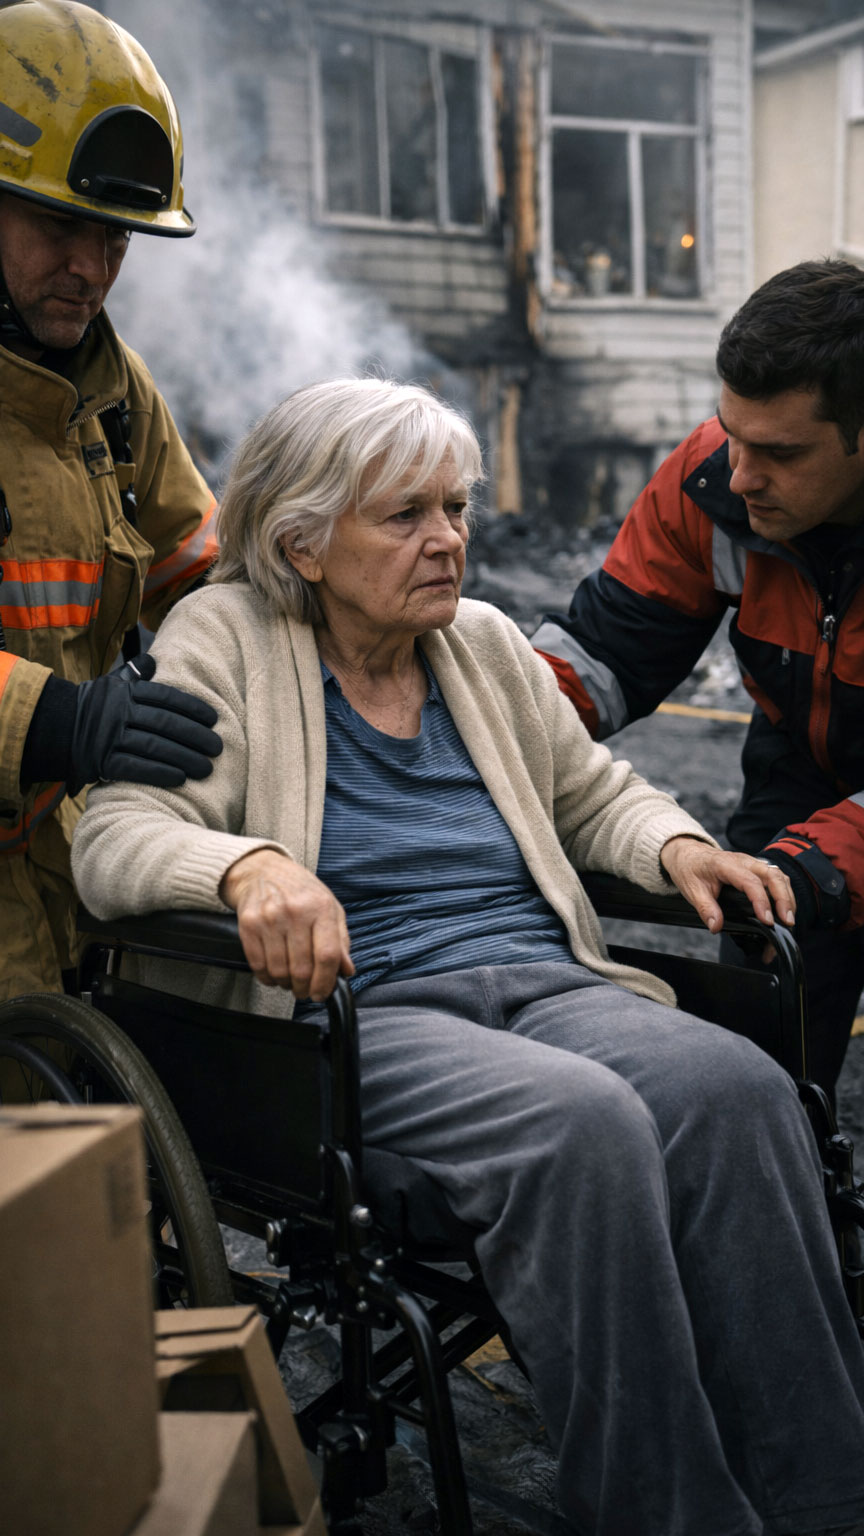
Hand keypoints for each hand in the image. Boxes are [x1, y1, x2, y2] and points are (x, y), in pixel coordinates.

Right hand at [67, 653, 221, 795]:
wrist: (55, 730)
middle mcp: (118, 713)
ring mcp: (109, 737)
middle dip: (194, 736)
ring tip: (206, 768)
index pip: (165, 697)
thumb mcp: (109, 685)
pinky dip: (159, 773)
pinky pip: (135, 768)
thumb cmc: (92, 708)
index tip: (213, 718)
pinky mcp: (102, 762)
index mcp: (125, 693)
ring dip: (184, 758)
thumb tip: (153, 660)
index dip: (191, 708)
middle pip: (164, 723)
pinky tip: (180, 778)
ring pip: (154, 747)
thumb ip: (133, 675)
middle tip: (218, 747)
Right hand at [220, 848, 354, 998]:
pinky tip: (274, 975)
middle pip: (302, 968)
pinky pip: (258, 965)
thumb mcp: (330, 907)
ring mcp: (269, 918)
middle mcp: (295, 912)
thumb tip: (347, 971)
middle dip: (305, 989)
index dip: (326, 982)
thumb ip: (341, 940)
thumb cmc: (300, 891)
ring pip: (279, 970)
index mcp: (321, 908)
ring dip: (286, 984)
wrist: (263, 871)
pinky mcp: (248, 925)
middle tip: (306, 992)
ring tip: (290, 982)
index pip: (327, 955)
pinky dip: (267, 978)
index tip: (322, 993)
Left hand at [659, 836, 795, 936]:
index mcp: (726, 865)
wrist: (689, 853)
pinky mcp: (757, 868)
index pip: (750, 882)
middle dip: (784, 899)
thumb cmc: (691, 869)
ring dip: (788, 896)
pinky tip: (785, 909)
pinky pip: (777, 877)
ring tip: (789, 919)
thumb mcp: (691, 890)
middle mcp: (744, 861)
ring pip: (779, 876)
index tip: (767, 921)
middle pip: (773, 876)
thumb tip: (716, 926)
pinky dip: (785, 892)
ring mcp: (752, 863)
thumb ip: (705, 908)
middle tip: (787, 922)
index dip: (761, 902)